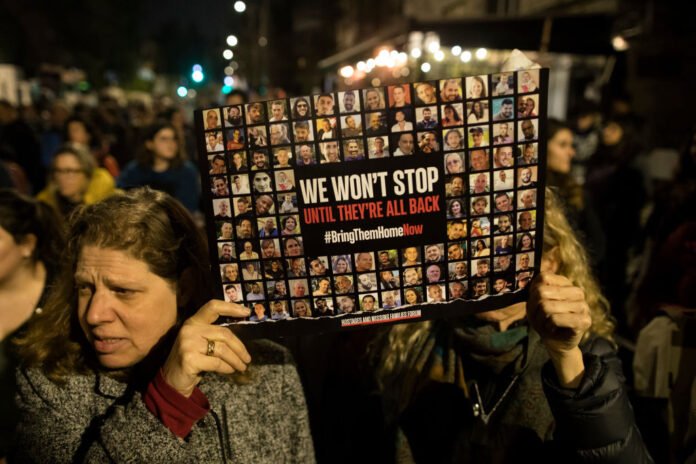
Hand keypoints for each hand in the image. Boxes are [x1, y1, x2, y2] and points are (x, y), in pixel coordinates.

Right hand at [162, 300, 250, 396]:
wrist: (173, 381)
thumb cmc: (192, 360)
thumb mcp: (201, 342)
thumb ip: (215, 334)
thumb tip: (241, 339)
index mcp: (193, 322)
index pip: (213, 307)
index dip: (231, 307)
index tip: (247, 312)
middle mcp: (190, 329)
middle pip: (224, 333)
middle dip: (239, 347)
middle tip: (247, 358)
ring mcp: (188, 344)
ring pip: (222, 349)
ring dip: (236, 360)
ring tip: (242, 367)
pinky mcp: (190, 359)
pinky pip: (217, 362)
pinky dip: (227, 368)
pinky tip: (230, 370)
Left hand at [527, 272, 591, 386]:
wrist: (556, 342)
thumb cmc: (545, 320)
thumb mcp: (535, 303)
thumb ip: (535, 291)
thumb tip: (537, 287)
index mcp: (566, 283)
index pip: (543, 278)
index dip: (533, 292)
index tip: (535, 302)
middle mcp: (577, 292)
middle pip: (542, 292)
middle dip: (534, 308)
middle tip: (539, 317)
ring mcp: (583, 306)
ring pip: (547, 306)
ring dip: (540, 319)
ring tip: (546, 323)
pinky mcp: (584, 321)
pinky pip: (555, 319)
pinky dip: (548, 326)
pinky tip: (553, 328)